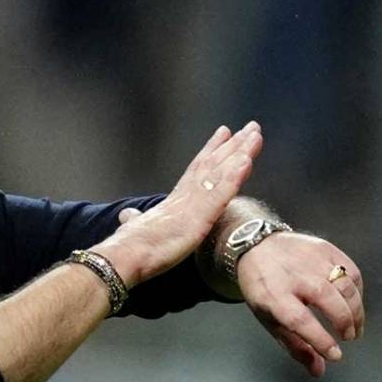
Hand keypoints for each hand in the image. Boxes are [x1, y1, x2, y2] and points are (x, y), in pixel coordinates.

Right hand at [101, 122, 263, 286]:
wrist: (126, 255)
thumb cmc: (130, 245)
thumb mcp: (136, 227)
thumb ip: (135, 219)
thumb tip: (127, 215)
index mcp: (175, 199)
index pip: (197, 168)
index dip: (211, 150)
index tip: (225, 132)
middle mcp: (186, 195)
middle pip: (213, 164)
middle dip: (234, 145)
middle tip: (252, 127)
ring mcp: (193, 204)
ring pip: (221, 173)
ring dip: (240, 153)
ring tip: (255, 135)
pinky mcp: (199, 218)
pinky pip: (220, 194)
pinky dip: (234, 177)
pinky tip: (247, 162)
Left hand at [237, 232, 364, 376]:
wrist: (255, 245)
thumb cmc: (262, 286)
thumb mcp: (268, 318)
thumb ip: (295, 346)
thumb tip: (319, 370)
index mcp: (272, 294)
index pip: (299, 320)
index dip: (320, 339)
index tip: (335, 354)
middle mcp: (292, 274)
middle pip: (327, 299)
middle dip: (344, 322)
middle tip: (348, 337)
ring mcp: (309, 258)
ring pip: (344, 285)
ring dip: (356, 310)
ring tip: (354, 326)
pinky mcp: (324, 248)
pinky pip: (351, 270)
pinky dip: (357, 290)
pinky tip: (352, 302)